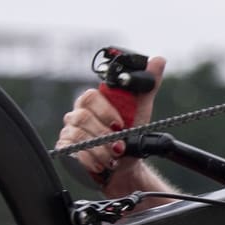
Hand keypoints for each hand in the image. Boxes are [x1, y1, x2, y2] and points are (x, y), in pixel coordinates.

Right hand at [55, 56, 166, 184]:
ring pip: (78, 137)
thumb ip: (147, 86)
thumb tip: (158, 60)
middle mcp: (78, 115)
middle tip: (120, 146)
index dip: (105, 111)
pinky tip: (103, 165)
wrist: (126, 164)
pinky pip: (72, 153)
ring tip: (115, 157)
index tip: (120, 125)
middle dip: (104, 135)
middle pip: (82, 118)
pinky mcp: (67, 150)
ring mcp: (71, 132)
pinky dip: (90, 160)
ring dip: (100, 150)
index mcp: (93, 102)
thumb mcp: (141, 110)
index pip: (90, 97)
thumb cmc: (130, 134)